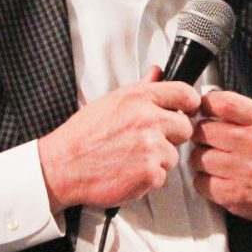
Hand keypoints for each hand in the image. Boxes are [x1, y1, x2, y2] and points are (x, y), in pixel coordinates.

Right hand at [37, 66, 199, 213]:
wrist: (62, 166)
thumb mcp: (110, 101)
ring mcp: (152, 148)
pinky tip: (127, 171)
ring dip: (157, 160)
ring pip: (174, 155)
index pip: (185, 93)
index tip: (187, 110)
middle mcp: (149, 120)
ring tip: (130, 158)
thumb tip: (157, 72)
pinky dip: (147, 179)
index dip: (190, 104)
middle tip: (148, 141)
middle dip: (172, 136)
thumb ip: (140, 89)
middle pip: (186, 128)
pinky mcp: (150, 173)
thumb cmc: (83, 136)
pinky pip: (162, 176)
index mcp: (139, 98)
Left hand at [191, 90, 251, 224]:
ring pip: (198, 158)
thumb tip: (205, 105)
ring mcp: (245, 170)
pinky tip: (217, 179)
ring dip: (200, 160)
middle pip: (203, 131)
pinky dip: (203, 181)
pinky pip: (200, 182)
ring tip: (215, 162)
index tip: (203, 110)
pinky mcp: (236, 194)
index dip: (205, 104)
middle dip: (200, 135)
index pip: (224, 103)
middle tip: (208, 141)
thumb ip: (242, 113)